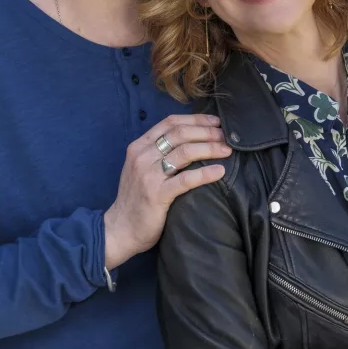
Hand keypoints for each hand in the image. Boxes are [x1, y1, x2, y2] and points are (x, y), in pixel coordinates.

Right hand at [103, 114, 230, 267]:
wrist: (120, 229)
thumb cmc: (137, 199)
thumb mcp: (143, 168)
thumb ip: (159, 153)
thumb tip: (192, 140)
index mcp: (139, 146)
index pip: (171, 122)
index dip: (196, 119)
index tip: (216, 122)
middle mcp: (142, 156)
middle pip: (181, 133)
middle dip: (207, 132)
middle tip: (226, 136)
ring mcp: (148, 175)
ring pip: (185, 152)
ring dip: (210, 148)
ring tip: (227, 150)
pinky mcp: (157, 194)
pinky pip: (186, 179)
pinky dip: (206, 173)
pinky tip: (220, 171)